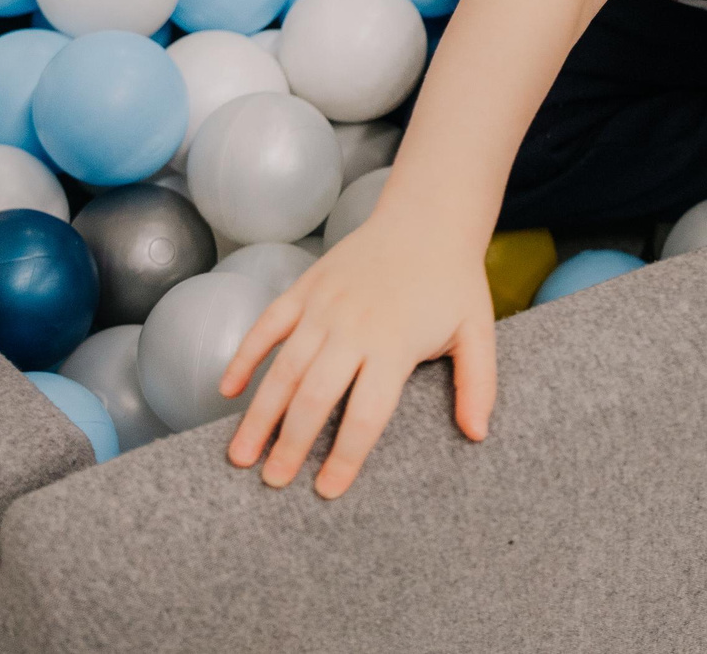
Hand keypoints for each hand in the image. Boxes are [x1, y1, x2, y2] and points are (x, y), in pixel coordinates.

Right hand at [219, 208, 495, 497]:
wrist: (427, 217)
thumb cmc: (453, 280)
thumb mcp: (478, 330)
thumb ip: (478, 384)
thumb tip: (477, 434)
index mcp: (395, 345)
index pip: (366, 414)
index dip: (345, 456)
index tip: (327, 490)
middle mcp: (352, 328)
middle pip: (315, 397)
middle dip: (291, 443)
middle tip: (273, 482)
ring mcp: (323, 306)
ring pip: (284, 368)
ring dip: (260, 414)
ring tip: (240, 455)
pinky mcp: (305, 288)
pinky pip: (267, 325)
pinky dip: (245, 356)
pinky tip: (228, 390)